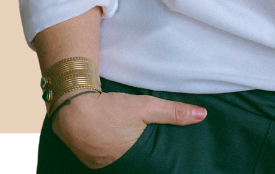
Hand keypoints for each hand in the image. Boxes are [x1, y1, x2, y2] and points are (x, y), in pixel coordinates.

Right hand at [51, 90, 206, 168]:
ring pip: (121, 161)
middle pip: (136, 165)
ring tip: (138, 144)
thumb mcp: (146, 107)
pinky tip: (118, 139)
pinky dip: (114, 150)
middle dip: (146, 158)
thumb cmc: (110, 109)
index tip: (170, 159)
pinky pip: (106, 156)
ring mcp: (98, 164)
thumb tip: (202, 116)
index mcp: (130, 162)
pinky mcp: (87, 156)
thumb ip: (174, 112)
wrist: (72, 106)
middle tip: (155, 149)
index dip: (158, 162)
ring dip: (129, 153)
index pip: (150, 167)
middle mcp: (113, 168)